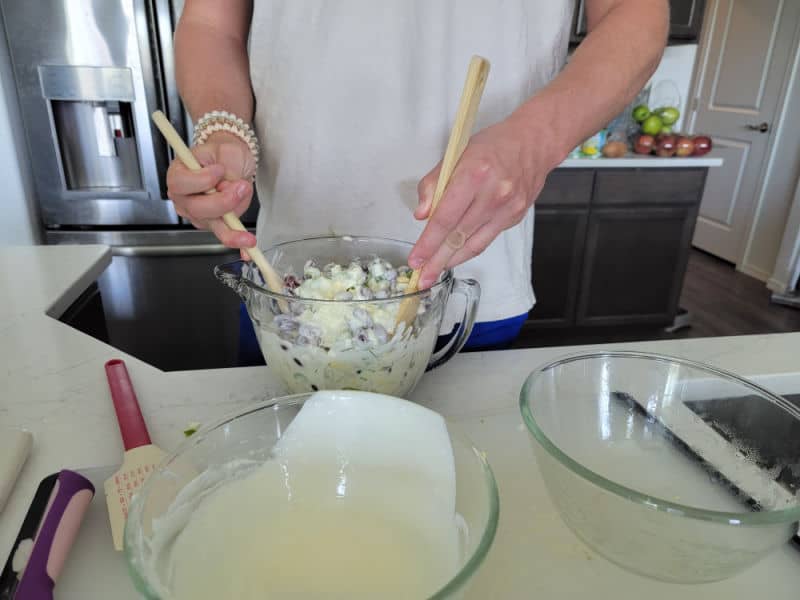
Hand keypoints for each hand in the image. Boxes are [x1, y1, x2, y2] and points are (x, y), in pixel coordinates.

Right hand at [166, 131, 256, 249]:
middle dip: (222, 201)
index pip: (181, 183)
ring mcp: (198, 213)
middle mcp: (184, 197)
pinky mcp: (214, 223)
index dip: (201, 180)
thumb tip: (230, 187)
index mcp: (179, 174)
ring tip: (246, 201)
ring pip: (213, 223)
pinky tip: (247, 247)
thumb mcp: (227, 151)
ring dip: (233, 221)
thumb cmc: (223, 154)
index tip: (219, 170)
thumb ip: (228, 168)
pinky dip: (238, 240)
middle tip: (240, 187)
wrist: (231, 162)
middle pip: (196, 208)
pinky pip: (225, 233)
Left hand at [408, 116, 552, 287]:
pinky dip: (469, 249)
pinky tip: (456, 255)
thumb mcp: (456, 154)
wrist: (534, 143)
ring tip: (435, 271)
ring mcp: (507, 208)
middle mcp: (493, 194)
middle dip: (437, 260)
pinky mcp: (515, 217)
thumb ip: (434, 183)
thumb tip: (421, 214)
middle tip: (423, 277)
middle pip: (458, 236)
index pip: (445, 217)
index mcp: (474, 174)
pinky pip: (487, 239)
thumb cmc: (494, 146)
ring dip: (452, 260)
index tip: (416, 258)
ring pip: (474, 243)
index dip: (428, 242)